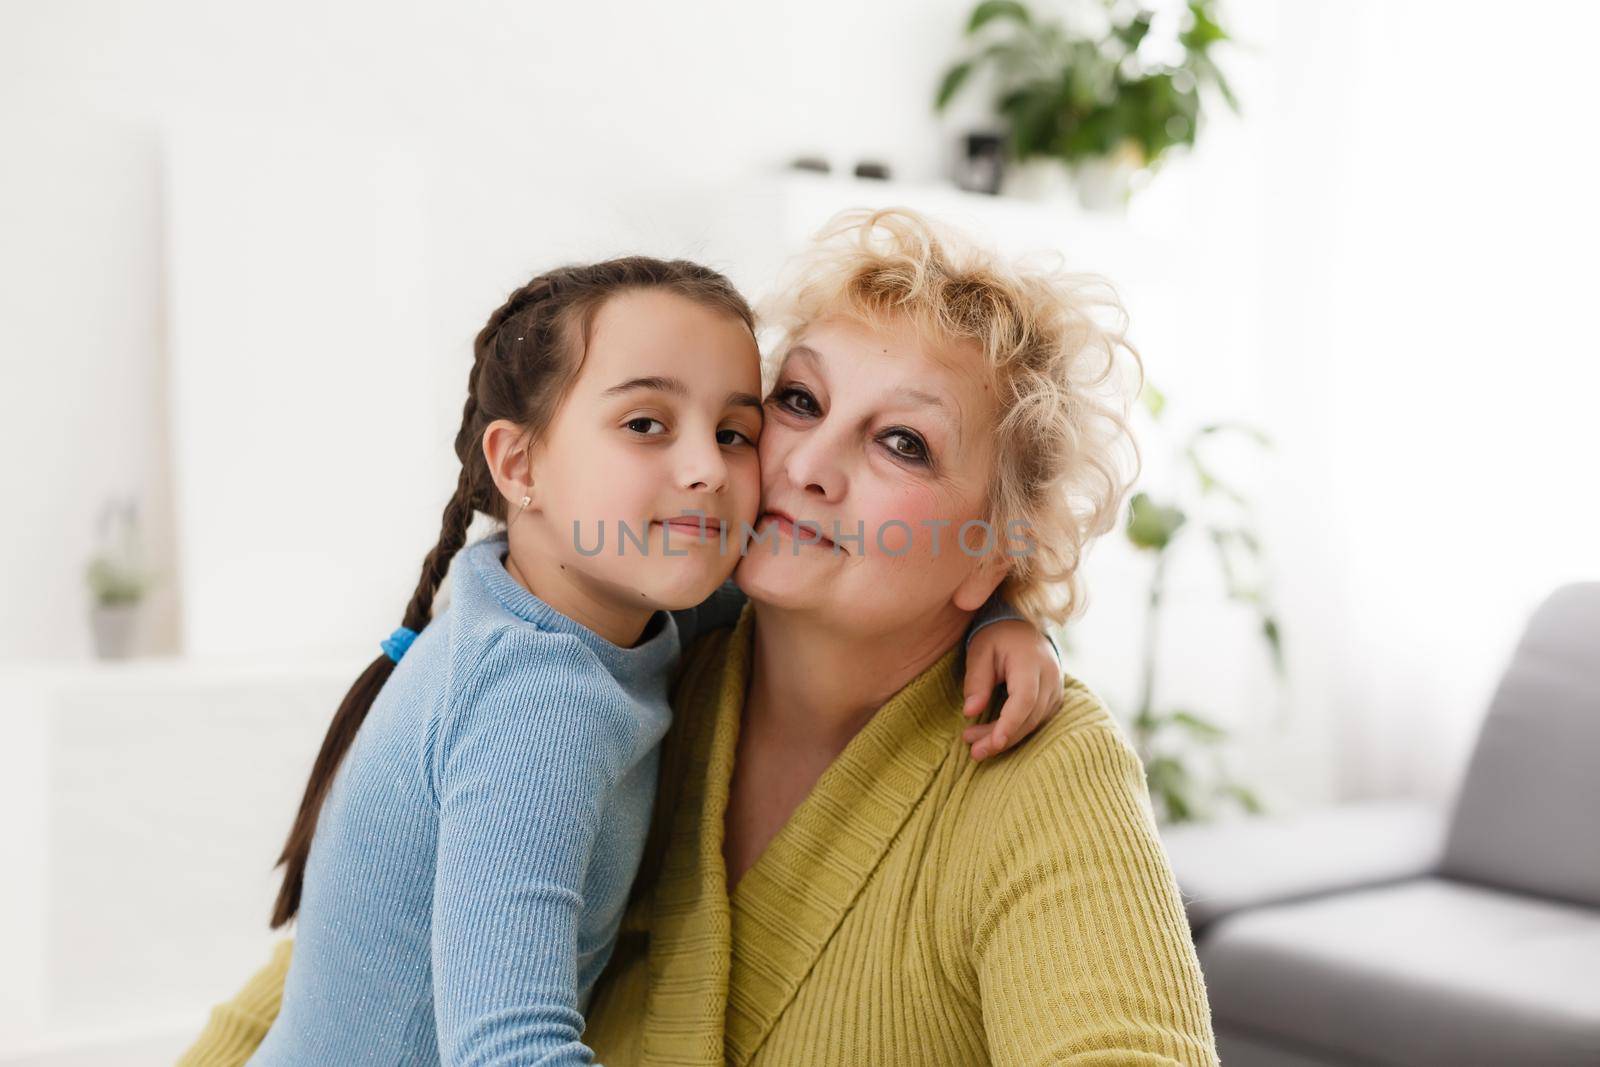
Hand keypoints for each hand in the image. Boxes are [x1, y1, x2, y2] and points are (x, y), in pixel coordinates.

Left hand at [961, 620, 1062, 760]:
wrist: (1022, 627)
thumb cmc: (997, 637)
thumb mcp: (980, 652)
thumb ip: (976, 681)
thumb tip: (970, 712)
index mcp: (1031, 661)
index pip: (1025, 699)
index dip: (1010, 723)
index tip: (993, 743)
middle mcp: (1050, 676)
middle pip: (1029, 716)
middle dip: (1001, 737)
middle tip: (973, 750)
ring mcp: (1057, 687)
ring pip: (1035, 722)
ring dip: (1007, 737)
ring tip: (977, 746)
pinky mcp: (1055, 697)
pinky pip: (1038, 720)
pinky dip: (1018, 731)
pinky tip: (996, 736)